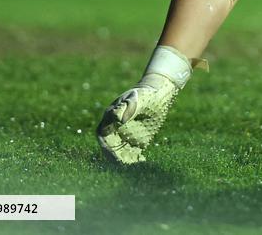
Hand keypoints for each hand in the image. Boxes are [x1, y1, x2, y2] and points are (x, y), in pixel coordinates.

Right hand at [97, 46, 194, 163]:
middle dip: (114, 157)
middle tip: (123, 165)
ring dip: (123, 161)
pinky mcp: (136, 140)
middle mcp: (115, 127)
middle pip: (109, 146)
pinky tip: (142, 162)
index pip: (102, 134)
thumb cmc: (147, 94)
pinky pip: (131, 153)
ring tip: (133, 167)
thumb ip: (128, 108)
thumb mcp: (139, 99)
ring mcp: (125, 134)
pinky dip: (133, 160)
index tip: (112, 154)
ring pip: (120, 151)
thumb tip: (117, 119)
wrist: (159, 93)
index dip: (105, 145)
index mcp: (111, 117)